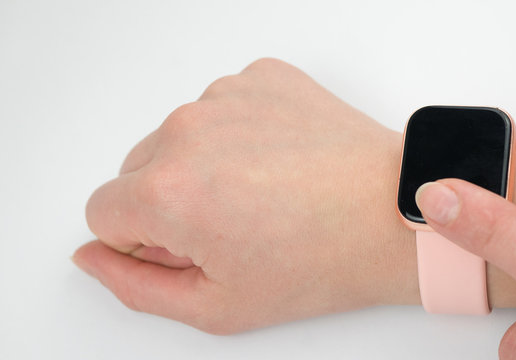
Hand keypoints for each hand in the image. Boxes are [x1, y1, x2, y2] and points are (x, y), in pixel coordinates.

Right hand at [73, 58, 418, 333]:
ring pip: (179, 139)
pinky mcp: (260, 78)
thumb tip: (93, 255)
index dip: (145, 240)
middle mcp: (187, 130)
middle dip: (171, 202)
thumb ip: (135, 285)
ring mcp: (226, 96)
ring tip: (264, 193)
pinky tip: (279, 163)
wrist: (393, 215)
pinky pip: (221, 110)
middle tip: (235, 225)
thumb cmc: (323, 262)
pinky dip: (239, 136)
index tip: (194, 246)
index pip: (103, 212)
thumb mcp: (217, 304)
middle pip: (137, 171)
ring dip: (205, 166)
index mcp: (167, 190)